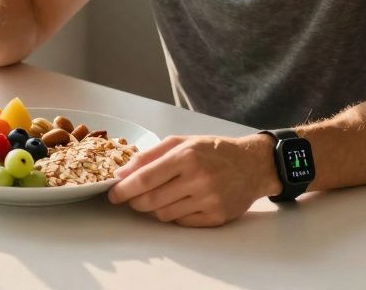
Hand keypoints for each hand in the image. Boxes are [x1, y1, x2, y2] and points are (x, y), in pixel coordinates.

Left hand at [106, 134, 280, 226]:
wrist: (252, 165)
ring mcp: (208, 200)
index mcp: (186, 156)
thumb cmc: (214, 151)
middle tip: (130, 198)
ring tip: (157, 197)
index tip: (113, 194)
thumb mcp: (182, 142)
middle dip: (134, 201)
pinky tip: (177, 203)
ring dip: (153, 209)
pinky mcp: (216, 217)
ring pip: (164, 214)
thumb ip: (150, 156)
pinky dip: (173, 216)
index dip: (124, 189)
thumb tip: (123, 173)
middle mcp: (198, 179)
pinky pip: (181, 223)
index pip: (146, 178)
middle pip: (151, 200)